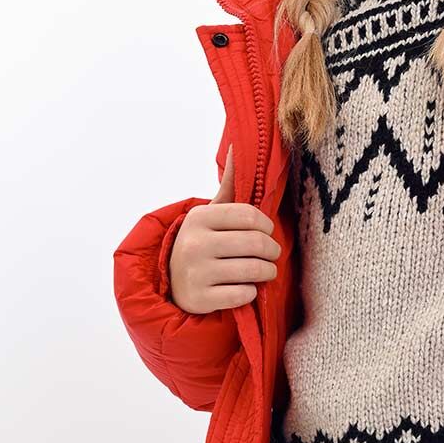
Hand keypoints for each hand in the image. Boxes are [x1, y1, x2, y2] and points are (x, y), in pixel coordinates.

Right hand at [168, 145, 280, 313]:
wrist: (171, 283)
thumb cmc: (201, 243)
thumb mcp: (209, 213)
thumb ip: (228, 184)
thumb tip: (236, 143)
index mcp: (200, 218)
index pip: (250, 216)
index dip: (266, 226)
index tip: (267, 232)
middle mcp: (194, 243)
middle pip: (256, 244)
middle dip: (272, 251)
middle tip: (272, 254)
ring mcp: (196, 272)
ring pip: (253, 270)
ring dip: (267, 272)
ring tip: (266, 271)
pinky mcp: (200, 299)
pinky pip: (243, 295)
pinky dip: (250, 293)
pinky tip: (245, 288)